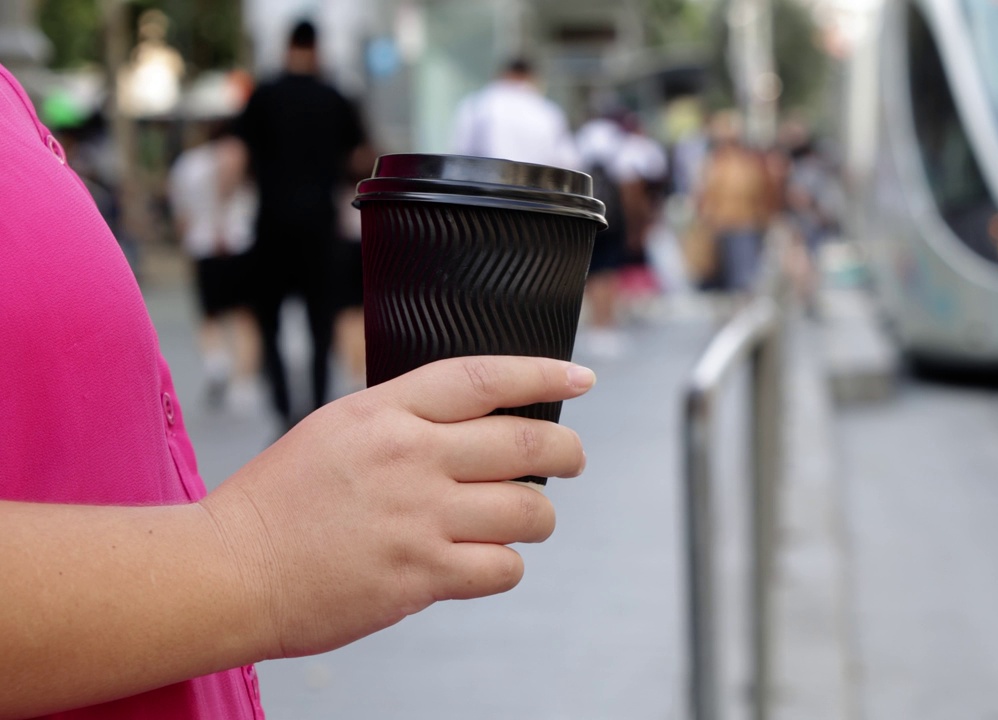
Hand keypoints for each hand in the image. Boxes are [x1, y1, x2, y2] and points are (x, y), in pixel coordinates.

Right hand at [199, 356, 593, 659]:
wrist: (228, 571)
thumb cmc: (275, 502)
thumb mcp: (335, 429)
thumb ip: (401, 419)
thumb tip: (470, 424)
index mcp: (385, 412)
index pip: (484, 378)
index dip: (542, 374)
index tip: (579, 377)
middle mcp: (409, 458)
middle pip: (526, 444)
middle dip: (567, 452)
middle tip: (572, 459)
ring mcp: (419, 517)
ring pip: (528, 510)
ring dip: (540, 516)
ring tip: (528, 518)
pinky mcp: (420, 575)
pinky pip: (503, 567)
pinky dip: (506, 564)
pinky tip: (487, 560)